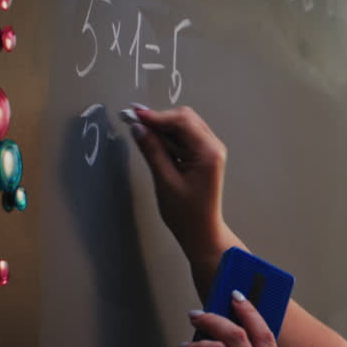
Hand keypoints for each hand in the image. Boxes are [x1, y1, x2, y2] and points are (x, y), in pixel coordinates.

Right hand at [129, 105, 231, 257]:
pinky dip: (169, 140)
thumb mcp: (165, 181)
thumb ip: (152, 151)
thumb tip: (138, 127)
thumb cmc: (186, 213)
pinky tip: (158, 150)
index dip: (156, 116)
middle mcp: (213, 147)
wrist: (201, 232)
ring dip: (163, 131)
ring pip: (183, 127)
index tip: (133, 115)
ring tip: (148, 144)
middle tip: (135, 126)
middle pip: (184, 119)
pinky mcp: (203, 156)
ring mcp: (210, 151)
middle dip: (159, 121)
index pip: (181, 121)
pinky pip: (185, 138)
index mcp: (208, 152)